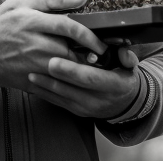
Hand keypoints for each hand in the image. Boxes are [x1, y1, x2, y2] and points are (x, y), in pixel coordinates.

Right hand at [0, 0, 106, 90]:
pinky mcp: (28, 80)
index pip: (68, 27)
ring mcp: (30, 64)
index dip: (89, 35)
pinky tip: (76, 80)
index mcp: (32, 22)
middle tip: (103, 57)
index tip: (101, 42)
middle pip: (70, 51)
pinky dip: (67, 83)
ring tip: (94, 67)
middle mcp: (32, 44)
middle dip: (89, 56)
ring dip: (81, 70)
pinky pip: (53, 84)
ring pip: (64, 69)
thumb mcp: (20, 3)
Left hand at [26, 41, 141, 119]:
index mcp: (115, 85)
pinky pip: (58, 103)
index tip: (55, 61)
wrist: (123, 104)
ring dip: (45, 86)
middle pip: (73, 88)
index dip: (71, 71)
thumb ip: (128, 57)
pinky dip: (45, 94)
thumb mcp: (131, 67)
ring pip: (62, 97)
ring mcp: (87, 108)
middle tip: (39, 64)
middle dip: (54, 78)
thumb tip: (123, 51)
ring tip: (30, 74)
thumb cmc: (124, 78)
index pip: (91, 78)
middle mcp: (100, 99)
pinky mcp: (77, 111)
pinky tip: (33, 85)